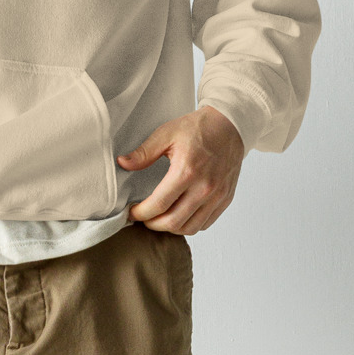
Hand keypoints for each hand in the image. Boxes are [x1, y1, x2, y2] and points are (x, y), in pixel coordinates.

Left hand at [118, 105, 244, 235]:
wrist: (230, 126)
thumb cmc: (198, 129)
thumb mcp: (167, 134)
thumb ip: (144, 152)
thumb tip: (123, 163)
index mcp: (187, 171)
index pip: (159, 204)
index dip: (141, 213)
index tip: (131, 213)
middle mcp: (204, 187)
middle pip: (173, 222)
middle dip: (152, 225)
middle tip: (143, 218)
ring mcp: (217, 196)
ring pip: (189, 228)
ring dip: (170, 228)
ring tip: (159, 219)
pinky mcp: (225, 199)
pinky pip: (205, 223)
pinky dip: (188, 225)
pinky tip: (178, 216)